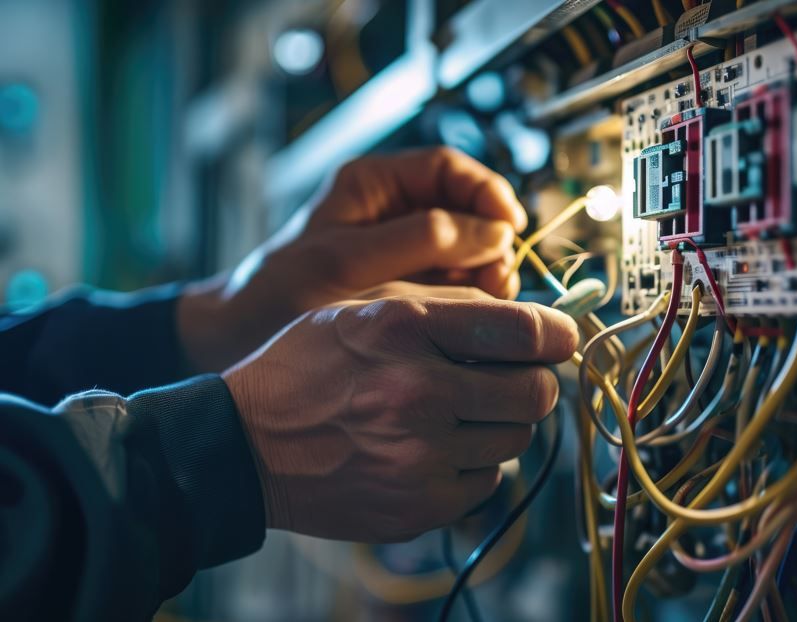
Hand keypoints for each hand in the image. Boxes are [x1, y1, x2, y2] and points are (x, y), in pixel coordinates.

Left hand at [179, 148, 526, 371]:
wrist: (239, 340)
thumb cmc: (276, 293)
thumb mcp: (346, 261)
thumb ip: (419, 239)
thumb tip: (492, 232)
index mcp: (373, 185)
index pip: (448, 170)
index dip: (486, 193)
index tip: (510, 225)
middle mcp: (392, 212)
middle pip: (466, 210)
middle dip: (490, 239)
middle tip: (499, 276)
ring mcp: (400, 251)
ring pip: (465, 249)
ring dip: (485, 270)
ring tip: (488, 297)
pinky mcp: (404, 288)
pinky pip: (451, 282)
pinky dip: (469, 295)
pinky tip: (471, 314)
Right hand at [222, 297, 577, 541]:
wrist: (245, 447)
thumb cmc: (307, 367)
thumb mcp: (364, 307)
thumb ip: (450, 305)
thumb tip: (532, 319)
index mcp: (403, 329)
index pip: (522, 329)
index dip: (558, 333)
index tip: (563, 337)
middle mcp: (417, 393)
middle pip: (535, 392)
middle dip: (533, 381)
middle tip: (512, 376)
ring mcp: (419, 457)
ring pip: (516, 440)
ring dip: (500, 422)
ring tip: (457, 411)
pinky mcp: (418, 506)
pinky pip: (487, 481)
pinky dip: (473, 463)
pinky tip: (433, 448)